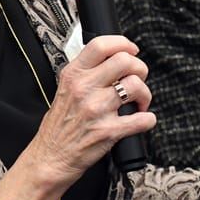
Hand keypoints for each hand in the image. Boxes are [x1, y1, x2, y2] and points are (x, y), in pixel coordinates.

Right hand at [24, 35, 155, 186]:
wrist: (51, 155)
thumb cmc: (60, 124)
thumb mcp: (64, 88)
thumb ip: (85, 72)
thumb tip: (113, 60)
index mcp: (73, 74)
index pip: (100, 45)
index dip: (122, 43)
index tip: (131, 50)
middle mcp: (84, 88)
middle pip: (124, 61)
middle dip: (139, 68)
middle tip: (137, 78)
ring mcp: (96, 109)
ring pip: (136, 86)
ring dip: (145, 94)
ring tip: (138, 102)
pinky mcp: (108, 131)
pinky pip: (142, 119)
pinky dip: (148, 119)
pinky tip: (141, 119)